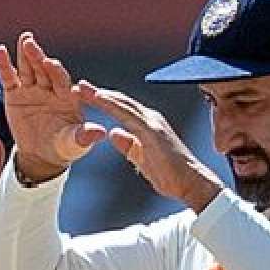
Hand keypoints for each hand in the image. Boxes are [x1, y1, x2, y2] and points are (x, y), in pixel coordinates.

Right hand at [0, 33, 106, 180]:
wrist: (42, 155)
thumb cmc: (64, 147)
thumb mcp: (75, 144)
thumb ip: (85, 136)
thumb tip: (101, 133)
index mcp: (67, 96)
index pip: (62, 80)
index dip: (56, 72)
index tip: (51, 64)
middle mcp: (50, 88)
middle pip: (43, 69)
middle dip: (38, 57)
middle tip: (31, 43)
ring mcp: (32, 88)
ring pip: (28, 69)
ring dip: (25, 54)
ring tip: (23, 39)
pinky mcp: (15, 93)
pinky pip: (9, 78)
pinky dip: (4, 65)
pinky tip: (0, 51)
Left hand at [74, 80, 222, 211]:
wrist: (191, 183)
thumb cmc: (170, 176)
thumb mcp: (142, 160)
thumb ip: (128, 146)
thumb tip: (113, 133)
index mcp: (147, 125)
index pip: (122, 110)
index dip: (104, 101)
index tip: (85, 96)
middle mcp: (150, 118)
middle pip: (120, 102)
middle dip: (98, 93)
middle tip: (78, 86)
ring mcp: (152, 122)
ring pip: (122, 104)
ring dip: (101, 95)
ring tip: (82, 88)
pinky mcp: (152, 131)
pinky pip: (128, 114)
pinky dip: (112, 104)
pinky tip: (99, 98)